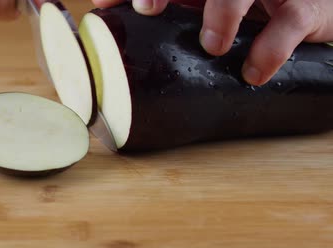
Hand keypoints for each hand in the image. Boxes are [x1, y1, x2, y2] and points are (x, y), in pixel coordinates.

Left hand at [94, 0, 332, 85]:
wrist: (312, 14)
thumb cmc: (251, 16)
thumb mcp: (206, 14)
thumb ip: (172, 25)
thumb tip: (120, 52)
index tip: (104, 3)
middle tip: (147, 9)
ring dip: (223, 12)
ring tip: (212, 46)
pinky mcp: (304, 7)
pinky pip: (291, 20)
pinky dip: (270, 48)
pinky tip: (254, 72)